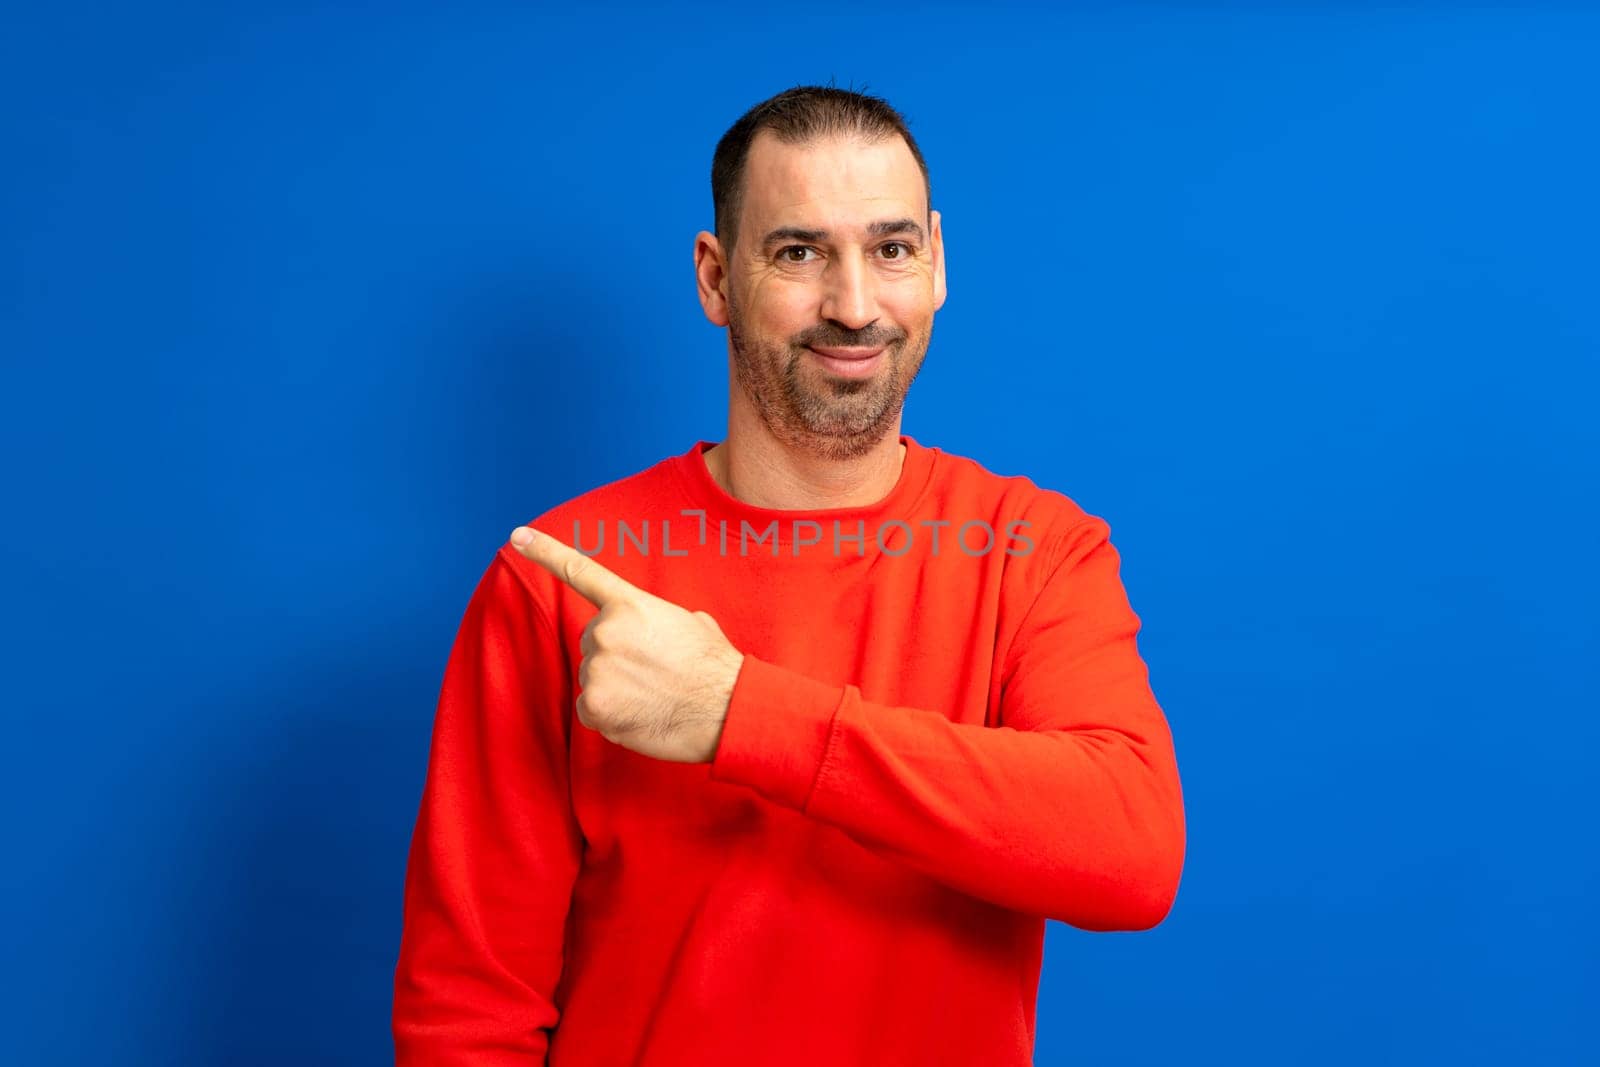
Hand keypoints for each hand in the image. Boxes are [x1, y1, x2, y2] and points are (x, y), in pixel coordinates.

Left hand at [507, 525, 744, 763]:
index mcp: (630, 604)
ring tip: (653, 694)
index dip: (545, 552)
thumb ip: (655, 619)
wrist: (728, 710)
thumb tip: (652, 635)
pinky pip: (590, 709)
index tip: (517, 537)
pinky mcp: (594, 706)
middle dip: (616, 655)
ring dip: (616, 686)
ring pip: (593, 677)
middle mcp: (605, 631)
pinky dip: (611, 715)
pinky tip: (641, 714)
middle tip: (654, 670)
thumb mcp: (691, 623)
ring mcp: (596, 669)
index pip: (580, 572)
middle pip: (593, 642)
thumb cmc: (715, 667)